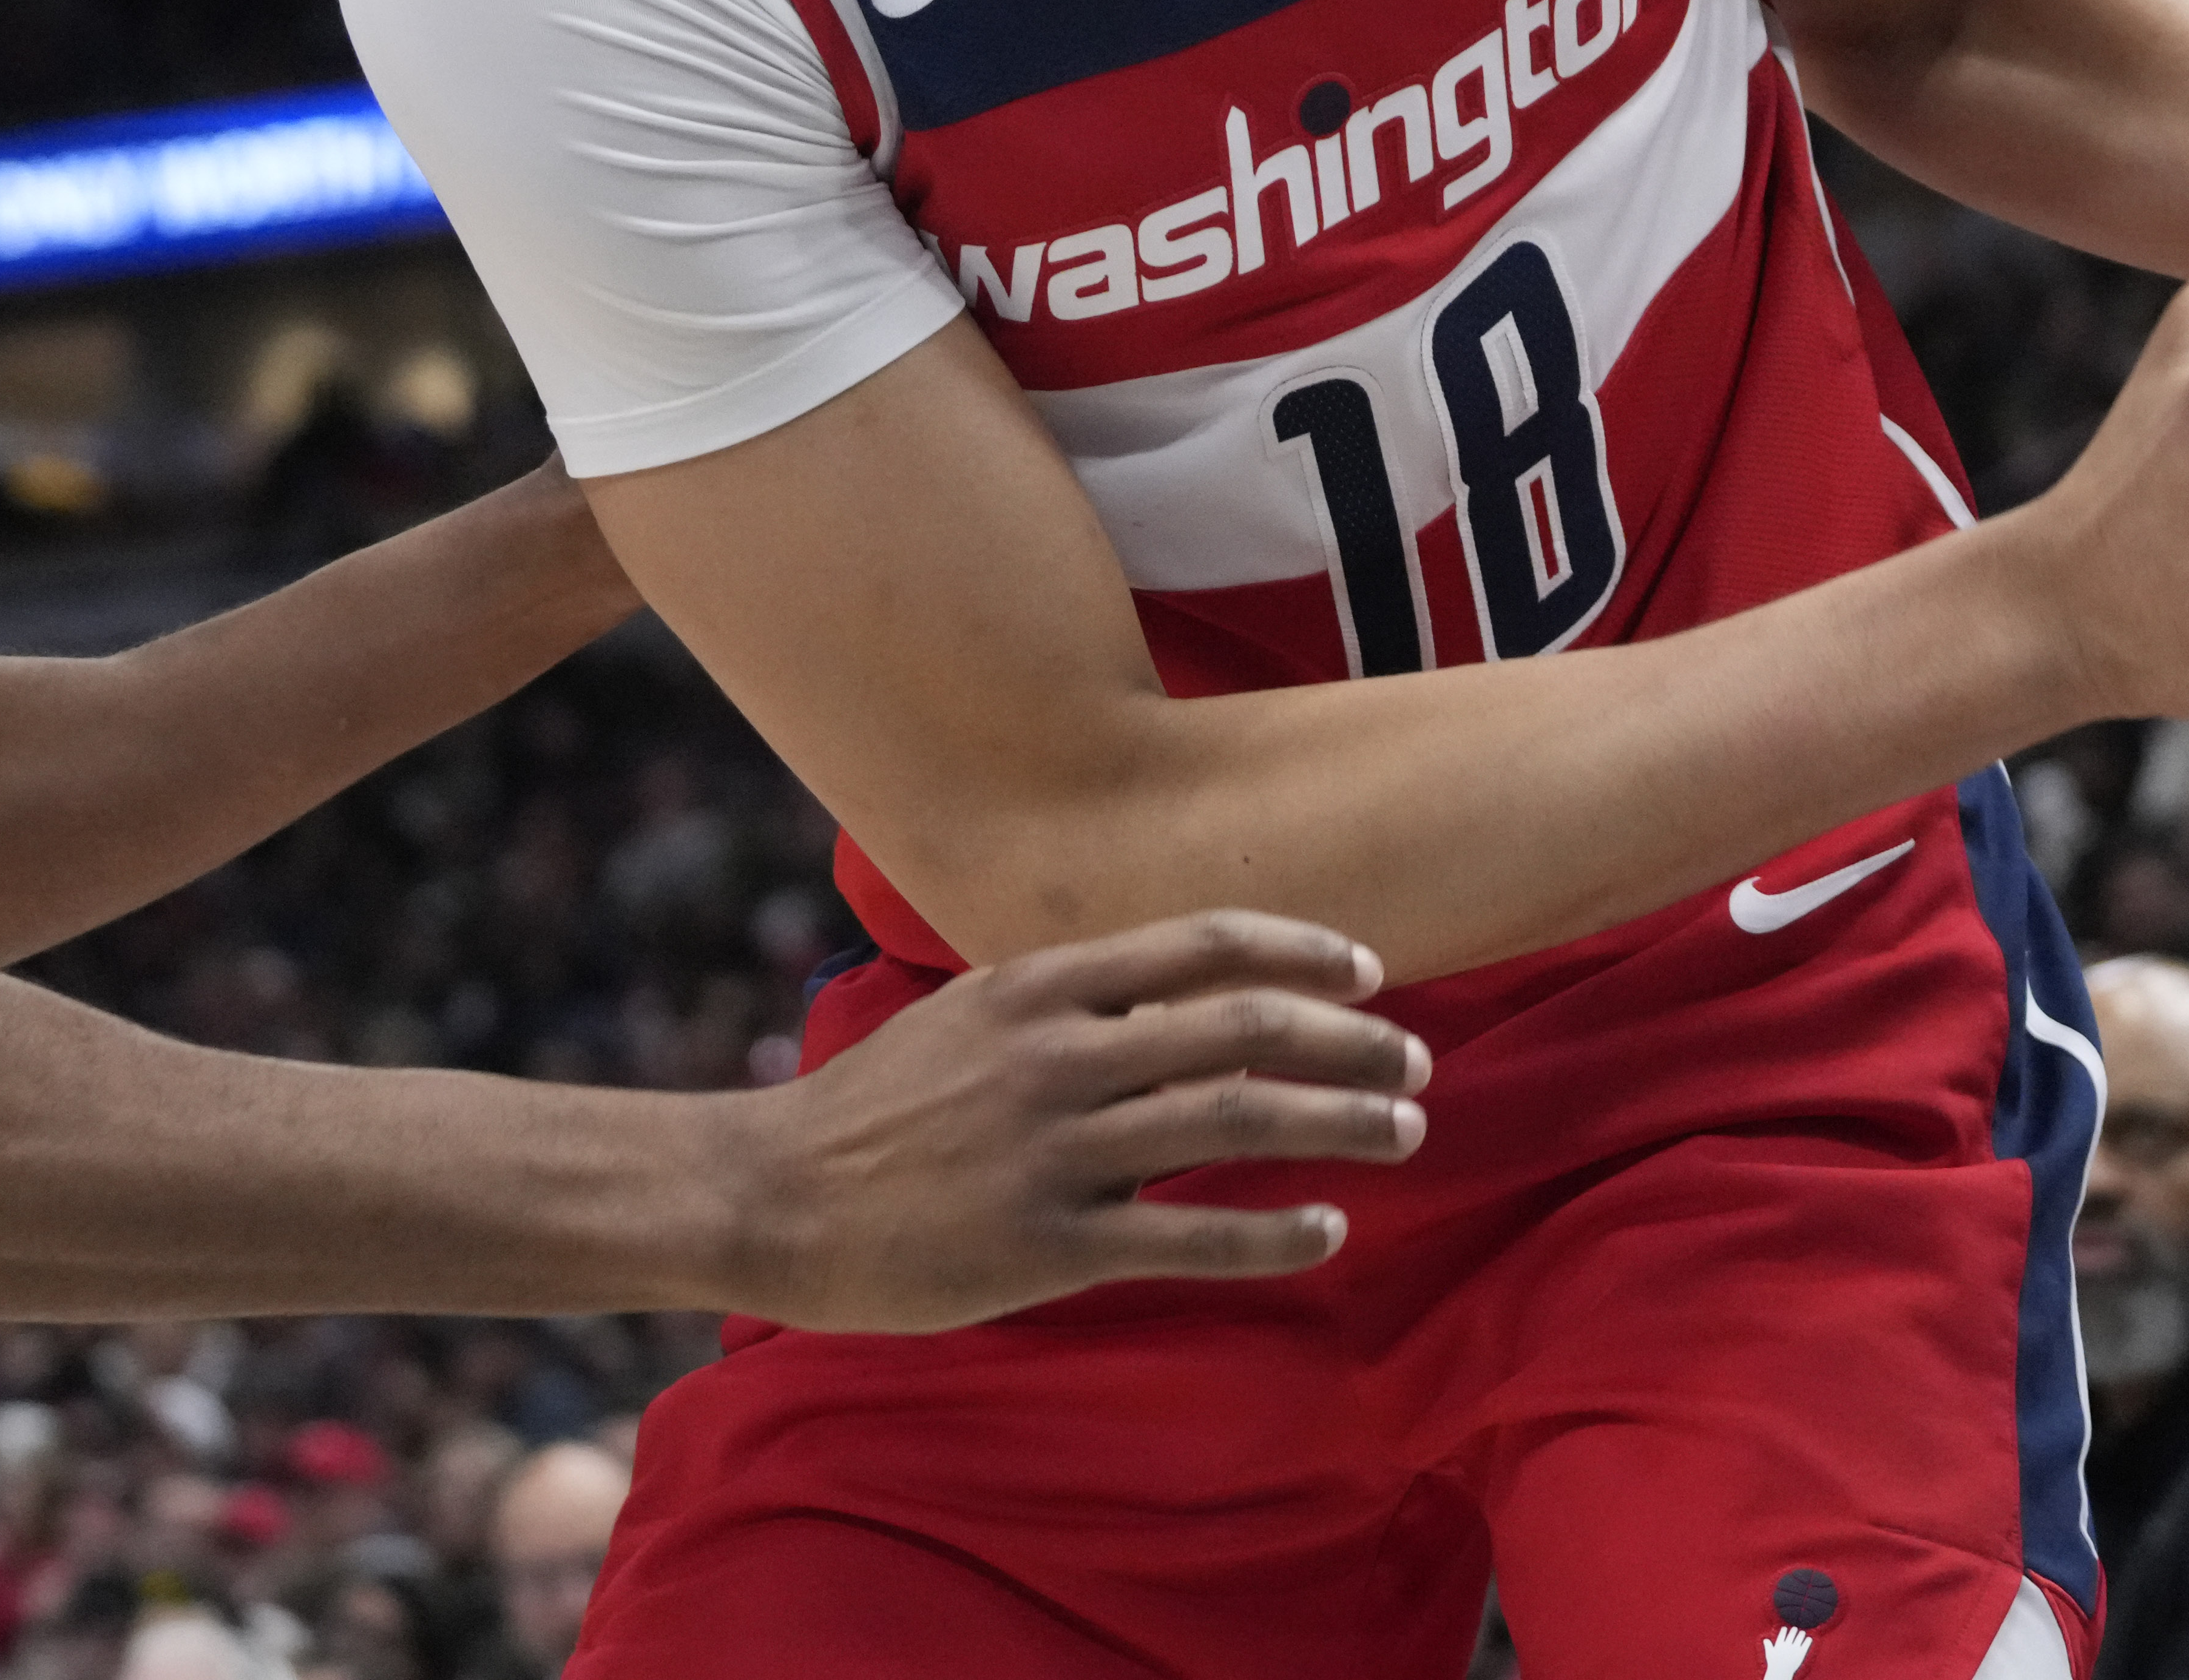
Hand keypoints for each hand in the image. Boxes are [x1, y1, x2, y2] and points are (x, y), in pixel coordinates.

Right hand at [707, 911, 1429, 1331]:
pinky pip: (1193, 1238)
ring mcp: (1055, 1149)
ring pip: (1236, 1119)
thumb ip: (1076, 1005)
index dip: (1302, 949)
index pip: (1204, 943)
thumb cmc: (881, 1108)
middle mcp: (1059, 1053)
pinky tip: (1329, 1230)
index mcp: (1042, 985)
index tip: (1369, 970)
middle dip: (1350, 1041)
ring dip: (1340, 1123)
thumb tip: (1195, 1009)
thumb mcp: (975, 1018)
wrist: (774, 1194)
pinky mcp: (1049, 1244)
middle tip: (1414, 1062)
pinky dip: (1276, 1231)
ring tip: (1404, 1131)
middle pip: (1244, 1026)